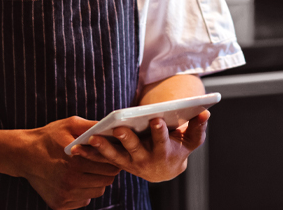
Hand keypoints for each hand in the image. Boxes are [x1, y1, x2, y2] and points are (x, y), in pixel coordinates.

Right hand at [18, 116, 121, 209]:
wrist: (23, 154)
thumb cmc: (48, 137)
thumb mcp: (70, 124)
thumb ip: (92, 127)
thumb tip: (111, 129)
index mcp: (76, 162)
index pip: (110, 166)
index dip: (111, 158)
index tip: (108, 153)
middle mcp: (71, 182)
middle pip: (106, 180)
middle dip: (106, 170)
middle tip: (99, 161)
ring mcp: (65, 195)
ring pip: (97, 192)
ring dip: (96, 181)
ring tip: (87, 169)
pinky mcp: (59, 204)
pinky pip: (84, 200)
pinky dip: (84, 191)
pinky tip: (76, 179)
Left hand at [72, 110, 209, 182]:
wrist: (165, 169)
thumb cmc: (178, 148)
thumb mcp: (190, 140)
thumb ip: (198, 127)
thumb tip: (206, 112)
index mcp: (164, 152)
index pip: (163, 141)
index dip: (160, 131)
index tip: (157, 119)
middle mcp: (147, 160)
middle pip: (136, 149)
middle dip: (128, 139)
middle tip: (119, 128)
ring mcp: (131, 164)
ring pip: (116, 156)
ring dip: (103, 149)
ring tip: (92, 138)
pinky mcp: (119, 163)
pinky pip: (102, 160)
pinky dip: (90, 154)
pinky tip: (77, 148)